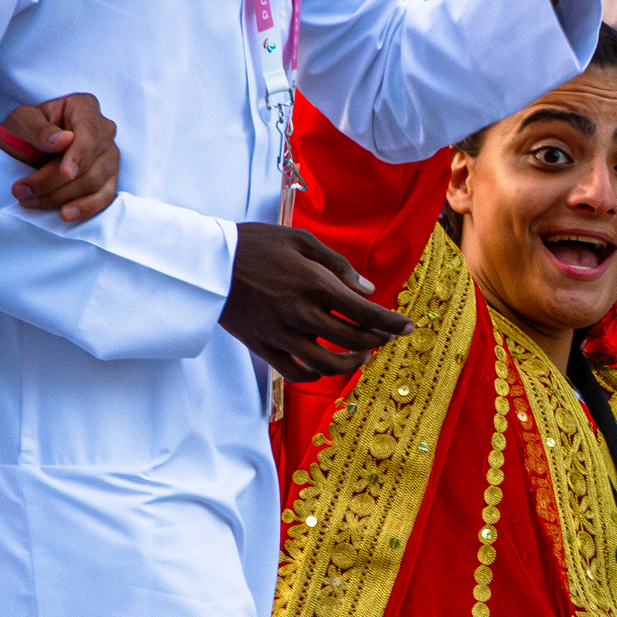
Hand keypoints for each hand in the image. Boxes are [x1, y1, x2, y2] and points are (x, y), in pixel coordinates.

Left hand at [3, 93, 118, 222]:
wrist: (22, 143)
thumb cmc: (24, 128)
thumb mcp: (20, 121)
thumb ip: (38, 128)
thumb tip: (63, 141)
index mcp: (84, 108)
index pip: (89, 133)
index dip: (79, 156)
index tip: (65, 174)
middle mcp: (103, 131)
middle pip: (90, 163)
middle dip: (55, 182)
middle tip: (23, 191)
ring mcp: (109, 156)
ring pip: (95, 183)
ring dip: (61, 197)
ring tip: (30, 200)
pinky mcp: (107, 178)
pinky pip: (105, 197)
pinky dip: (86, 208)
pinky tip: (66, 214)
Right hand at [219, 222, 413, 382]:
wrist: (208, 262)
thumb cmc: (257, 244)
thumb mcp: (301, 241)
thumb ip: (338, 265)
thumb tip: (368, 290)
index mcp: (314, 284)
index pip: (365, 311)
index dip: (392, 322)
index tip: (408, 327)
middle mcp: (301, 313)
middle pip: (353, 339)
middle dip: (377, 340)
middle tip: (385, 337)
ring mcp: (281, 334)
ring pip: (328, 363)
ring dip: (351, 363)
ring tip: (361, 355)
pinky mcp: (263, 347)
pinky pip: (296, 373)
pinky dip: (316, 374)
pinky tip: (325, 366)